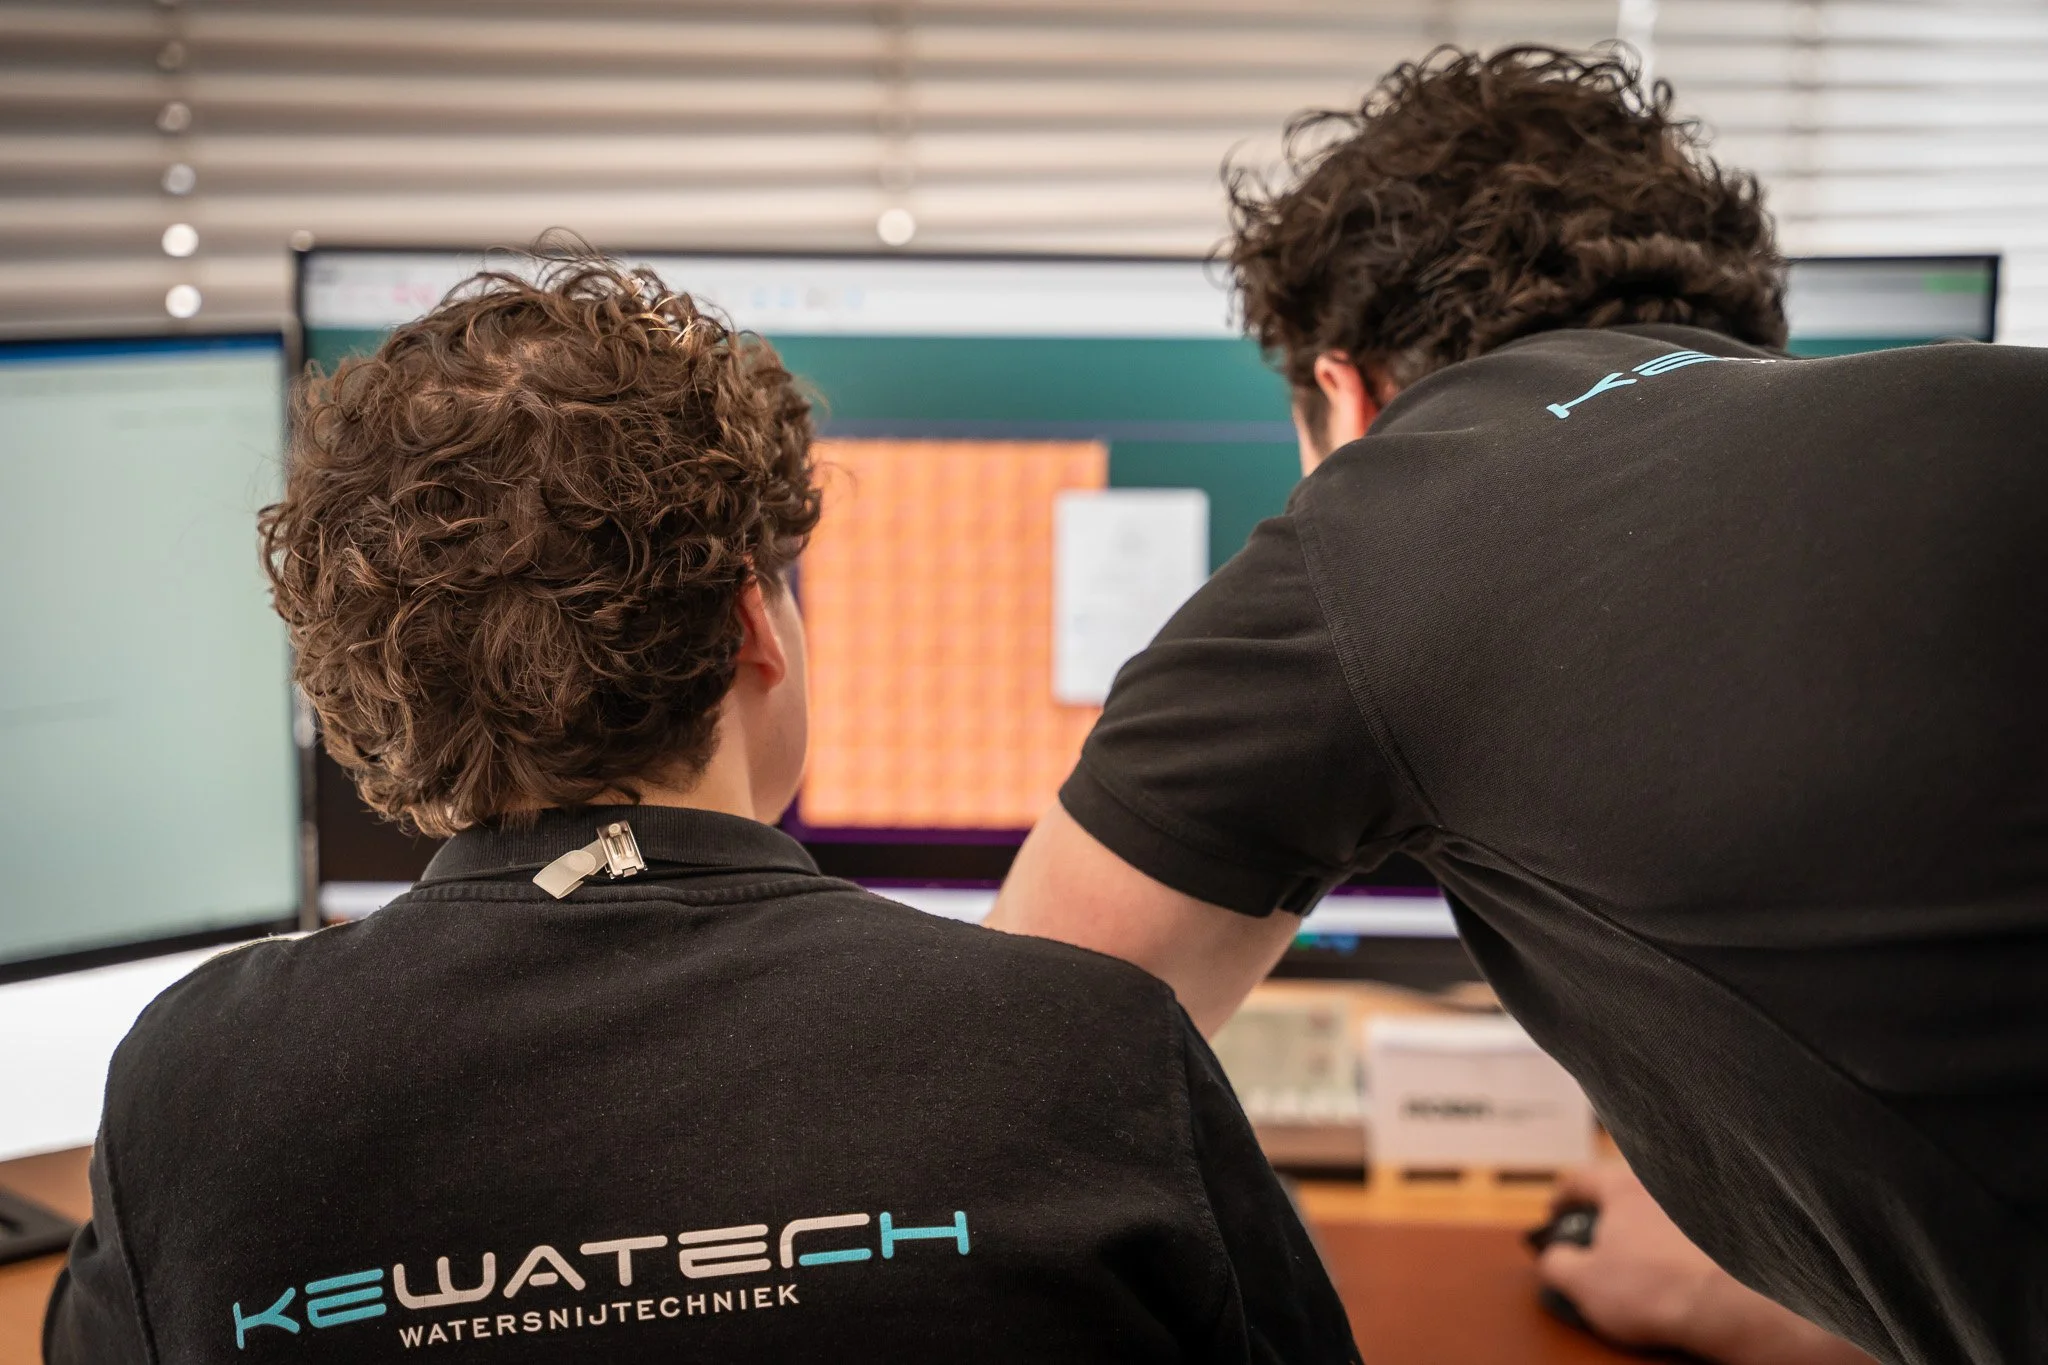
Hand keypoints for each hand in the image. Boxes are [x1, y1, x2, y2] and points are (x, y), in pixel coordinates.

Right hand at [1536, 1161, 1877, 1364]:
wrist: (1729, 1305)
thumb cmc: (1656, 1289)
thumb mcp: (1583, 1284)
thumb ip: (1556, 1264)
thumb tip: (1553, 1259)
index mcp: (1622, 1186)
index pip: (1578, 1178)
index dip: (1560, 1198)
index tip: (1556, 1214)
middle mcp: (1663, 1183)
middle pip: (1622, 1188)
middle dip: (1609, 1212)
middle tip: (1600, 1241)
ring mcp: (1699, 1203)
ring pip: (1661, 1208)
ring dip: (1648, 1227)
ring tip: (1642, 1260)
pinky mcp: (1727, 1227)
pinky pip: (1693, 1228)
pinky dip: (1681, 1244)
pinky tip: (1678, 1269)